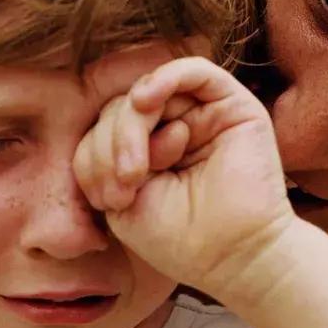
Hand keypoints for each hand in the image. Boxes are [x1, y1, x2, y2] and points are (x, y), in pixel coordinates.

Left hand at [73, 56, 294, 300]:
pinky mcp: (233, 106)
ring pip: (148, 92)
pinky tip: (145, 100)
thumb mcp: (121, 201)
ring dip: (129, 128)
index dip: (93, 159)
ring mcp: (203, 116)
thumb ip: (103, 156)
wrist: (233, 257)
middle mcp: (174, 129)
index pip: (102, 132)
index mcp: (147, 153)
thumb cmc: (180, 240)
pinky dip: (164, 78)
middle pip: (120, 110)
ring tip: (136, 173)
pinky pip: (193, 70)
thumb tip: (111, 115)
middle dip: (108, 147)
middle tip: (122, 192)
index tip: (110, 202)